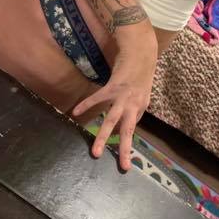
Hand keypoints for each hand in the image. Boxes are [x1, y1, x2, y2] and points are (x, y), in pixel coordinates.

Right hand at [72, 46, 156, 171]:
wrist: (142, 51)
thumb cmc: (140, 72)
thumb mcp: (143, 92)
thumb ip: (134, 106)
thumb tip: (125, 119)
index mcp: (141, 106)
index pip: (132, 127)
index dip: (126, 139)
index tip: (122, 156)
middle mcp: (134, 104)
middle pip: (129, 130)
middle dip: (125, 149)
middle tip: (122, 166)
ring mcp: (123, 96)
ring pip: (112, 119)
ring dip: (104, 136)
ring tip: (96, 152)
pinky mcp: (113, 86)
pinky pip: (98, 98)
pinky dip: (87, 105)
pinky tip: (76, 112)